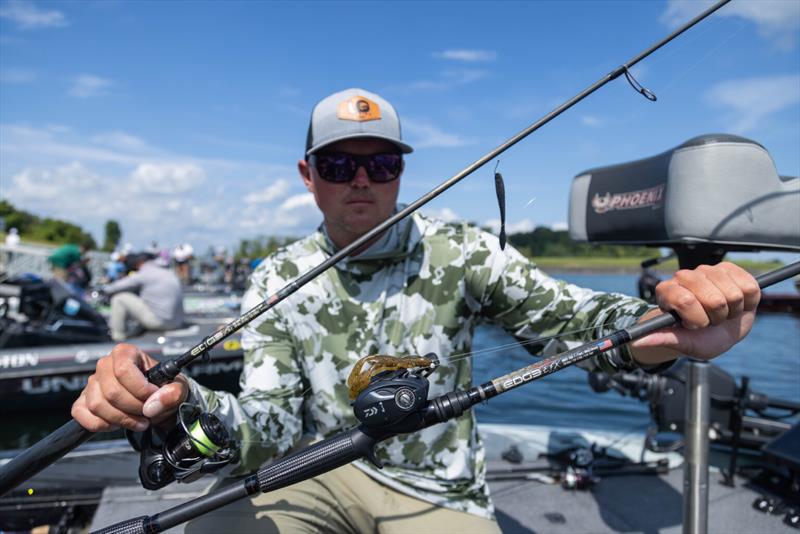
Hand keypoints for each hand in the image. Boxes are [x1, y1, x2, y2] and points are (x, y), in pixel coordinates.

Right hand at [71, 344, 188, 431]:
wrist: (156, 403)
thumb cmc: (163, 390)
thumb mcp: (178, 388)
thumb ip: (173, 393)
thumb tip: (152, 405)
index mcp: (126, 353)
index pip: (124, 370)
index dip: (140, 389)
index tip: (153, 397)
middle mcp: (105, 365)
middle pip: (111, 391)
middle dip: (133, 408)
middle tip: (147, 413)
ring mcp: (92, 384)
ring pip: (98, 405)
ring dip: (121, 419)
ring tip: (138, 419)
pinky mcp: (83, 402)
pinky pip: (83, 415)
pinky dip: (102, 425)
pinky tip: (118, 423)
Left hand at [630, 262, 760, 365]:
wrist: (718, 331)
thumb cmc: (697, 337)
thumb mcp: (681, 343)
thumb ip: (663, 339)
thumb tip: (637, 343)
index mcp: (667, 291)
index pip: (685, 301)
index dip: (697, 319)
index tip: (695, 326)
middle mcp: (685, 276)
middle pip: (713, 299)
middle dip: (716, 317)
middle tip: (710, 321)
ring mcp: (708, 270)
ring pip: (732, 294)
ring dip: (732, 311)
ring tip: (722, 313)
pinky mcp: (730, 269)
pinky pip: (749, 287)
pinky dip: (748, 303)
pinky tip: (736, 304)